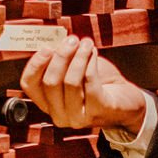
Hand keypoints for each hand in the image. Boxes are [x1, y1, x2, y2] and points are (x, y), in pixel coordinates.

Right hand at [19, 38, 147, 131]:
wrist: (127, 104)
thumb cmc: (98, 85)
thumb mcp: (74, 72)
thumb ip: (62, 60)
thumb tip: (55, 41)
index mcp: (48, 104)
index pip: (29, 85)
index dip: (35, 64)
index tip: (47, 46)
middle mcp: (59, 115)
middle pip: (50, 82)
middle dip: (61, 56)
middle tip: (72, 40)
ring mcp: (78, 117)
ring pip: (70, 82)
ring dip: (78, 57)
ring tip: (86, 43)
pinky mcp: (98, 111)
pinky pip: (90, 83)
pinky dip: (91, 63)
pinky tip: (94, 53)